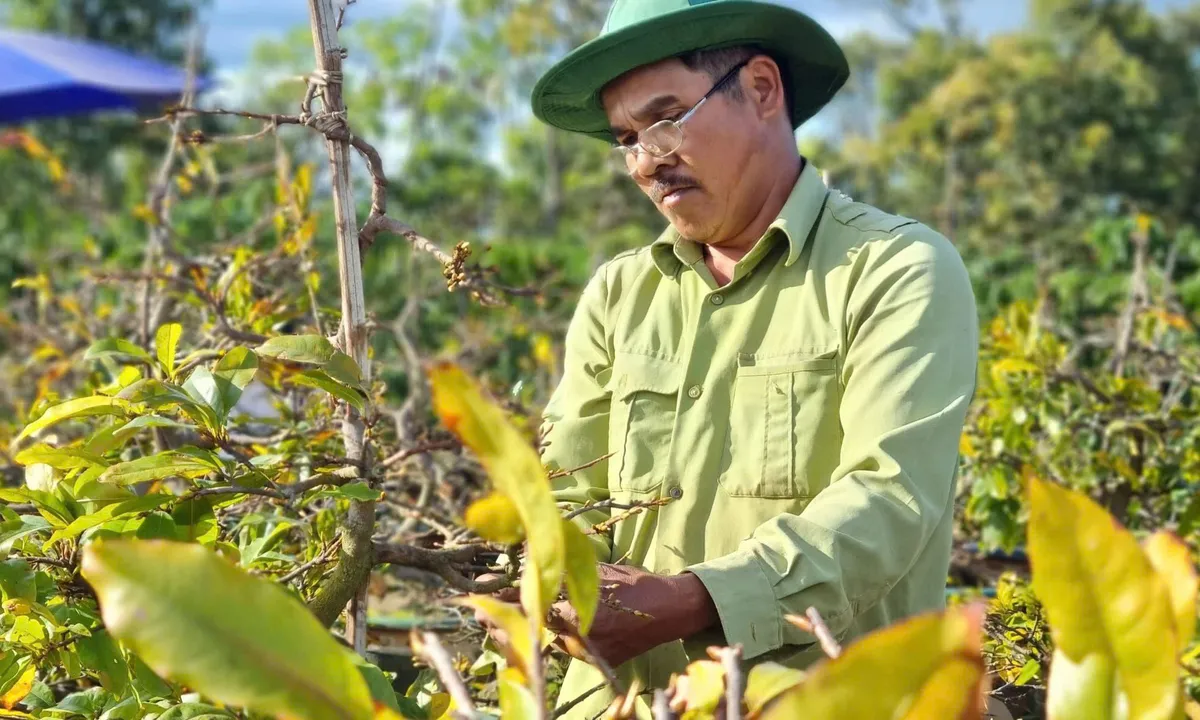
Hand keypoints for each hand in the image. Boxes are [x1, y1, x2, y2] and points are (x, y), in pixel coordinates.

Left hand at [475, 564, 718, 669]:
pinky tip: (531, 630)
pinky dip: (544, 641)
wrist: (670, 610)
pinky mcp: (593, 663)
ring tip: (497, 620)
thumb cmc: (634, 584)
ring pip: (542, 646)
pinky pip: (560, 653)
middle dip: (502, 622)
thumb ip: (560, 568)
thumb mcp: (593, 570)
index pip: (528, 610)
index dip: (500, 603)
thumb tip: (525, 556)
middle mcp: (578, 641)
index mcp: (577, 615)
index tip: (478, 596)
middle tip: (478, 612)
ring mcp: (585, 656)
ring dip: (519, 632)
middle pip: (528, 635)